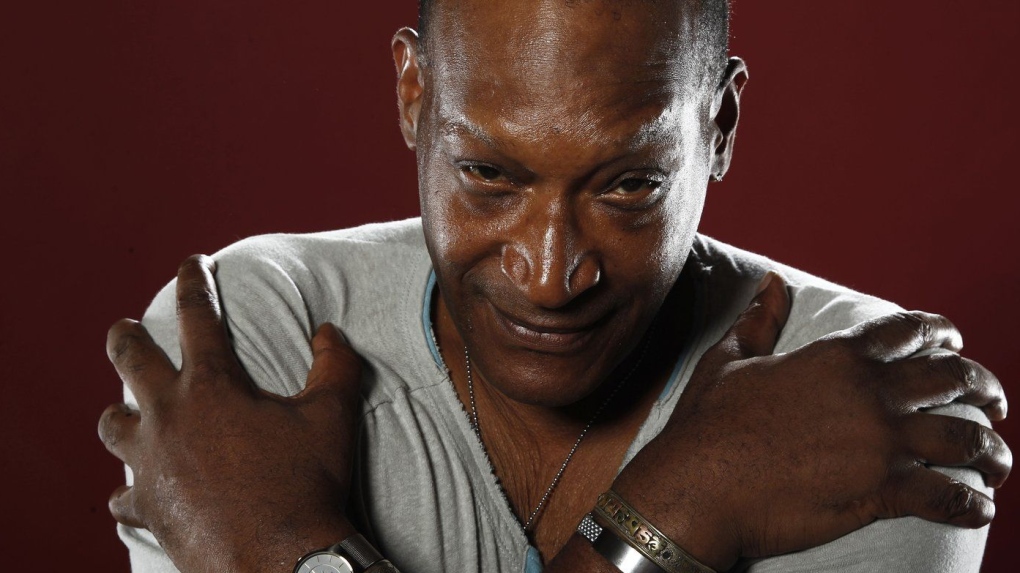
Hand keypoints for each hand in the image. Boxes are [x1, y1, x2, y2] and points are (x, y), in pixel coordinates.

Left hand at [98, 255, 362, 572]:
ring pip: (112, 425)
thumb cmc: (305, 482)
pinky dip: (128, 488)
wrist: (278, 557)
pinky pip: (123, 493)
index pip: (196, 318)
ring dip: (118, 413)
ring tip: (123, 410)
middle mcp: (170, 417)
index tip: (189, 264)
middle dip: (126, 337)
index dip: (193, 283)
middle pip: (131, 361)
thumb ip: (334, 364)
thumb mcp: (331, 415)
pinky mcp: (148, 505)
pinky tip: (133, 491)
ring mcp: (152, 463)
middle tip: (123, 327)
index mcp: (212, 386)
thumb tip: (330, 332)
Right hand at [613, 272, 1010, 569]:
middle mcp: (871, 395)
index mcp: (839, 358)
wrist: (698, 485)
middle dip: (984, 387)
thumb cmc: (708, 424)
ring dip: (990, 452)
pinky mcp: (880, 492)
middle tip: (992, 401)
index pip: (911, 332)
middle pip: (956, 379)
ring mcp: (881, 445)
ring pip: (966, 440)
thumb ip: (759, 320)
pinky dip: (972, 505)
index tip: (955, 341)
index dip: (943, 332)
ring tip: (994, 462)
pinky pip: (948, 497)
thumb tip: (771, 282)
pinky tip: (979, 508)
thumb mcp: (729, 360)